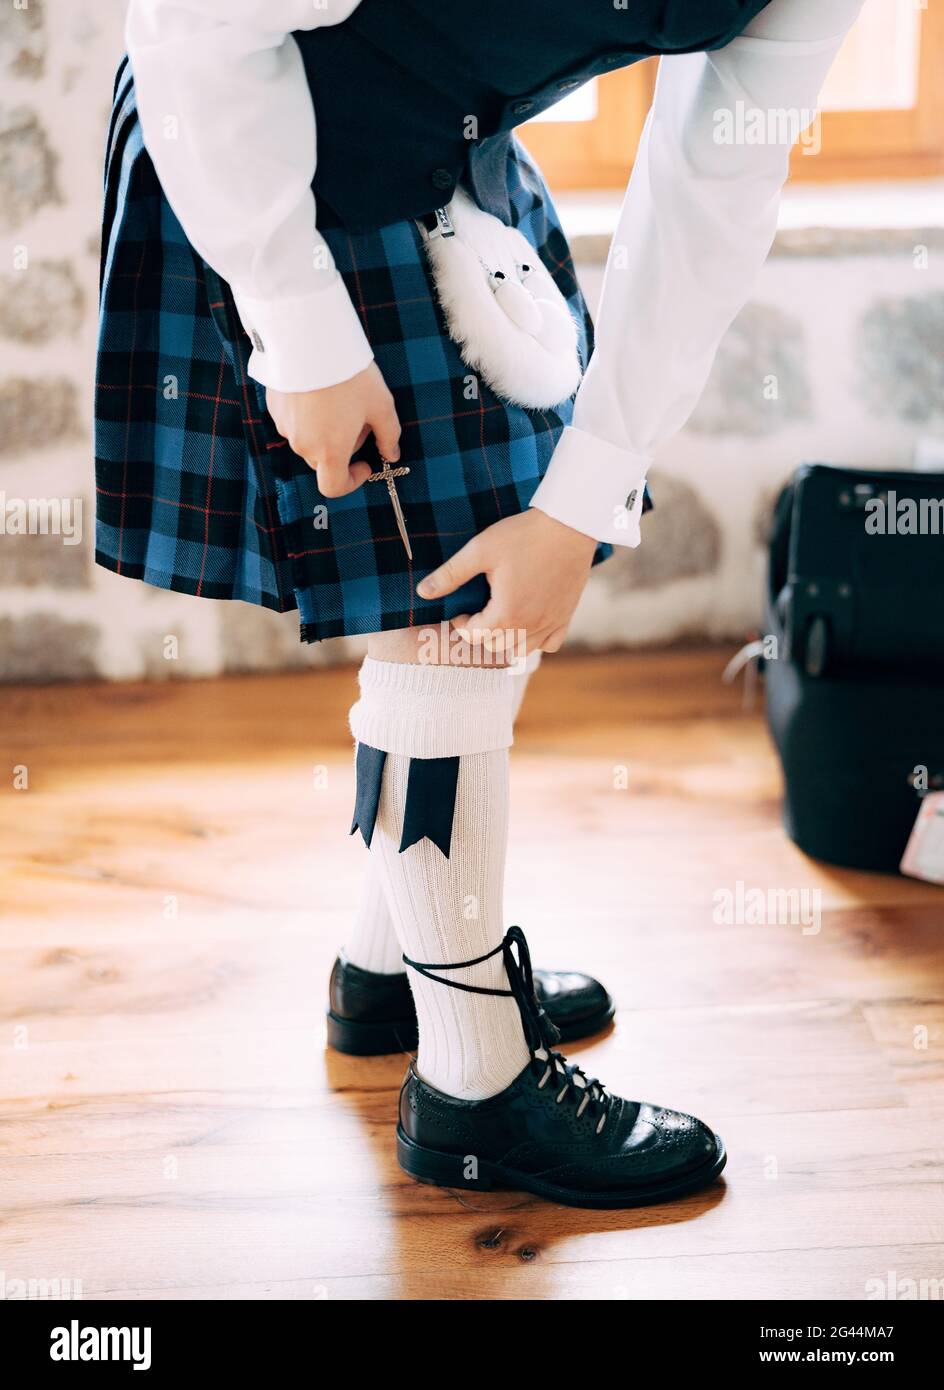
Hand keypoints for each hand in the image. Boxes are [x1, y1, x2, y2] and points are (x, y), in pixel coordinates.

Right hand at [266, 362, 400, 497]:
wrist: (309, 337)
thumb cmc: (349, 375)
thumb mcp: (380, 405)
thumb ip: (389, 435)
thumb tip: (392, 454)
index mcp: (329, 451)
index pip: (333, 487)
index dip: (352, 482)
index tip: (365, 463)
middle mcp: (303, 445)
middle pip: (323, 460)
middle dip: (343, 448)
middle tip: (359, 417)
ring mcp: (285, 426)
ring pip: (309, 440)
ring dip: (325, 430)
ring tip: (340, 397)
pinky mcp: (275, 408)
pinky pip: (294, 421)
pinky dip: (309, 415)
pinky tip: (321, 389)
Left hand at [416, 508, 596, 654]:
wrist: (569, 525)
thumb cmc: (524, 535)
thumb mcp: (480, 550)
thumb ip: (451, 574)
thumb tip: (423, 591)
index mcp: (506, 613)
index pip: (475, 635)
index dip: (462, 624)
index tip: (460, 610)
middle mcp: (530, 625)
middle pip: (496, 646)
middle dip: (482, 632)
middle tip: (478, 611)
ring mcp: (551, 623)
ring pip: (522, 650)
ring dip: (507, 640)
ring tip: (501, 617)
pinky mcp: (566, 616)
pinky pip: (549, 644)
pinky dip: (536, 639)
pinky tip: (529, 620)